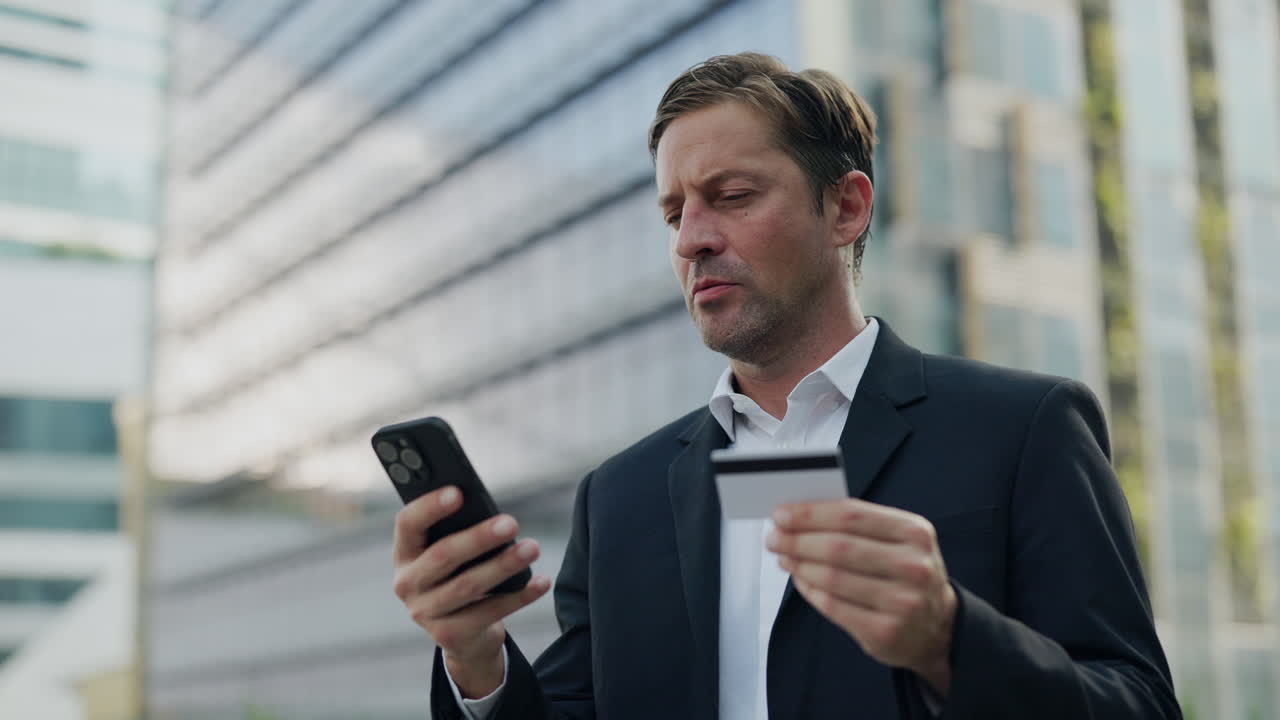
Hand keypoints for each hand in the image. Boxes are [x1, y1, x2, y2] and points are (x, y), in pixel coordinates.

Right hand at [392, 485, 550, 697]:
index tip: (458, 492)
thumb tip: (493, 514)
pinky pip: (490, 612)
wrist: (462, 634)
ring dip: (503, 565)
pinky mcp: (449, 636)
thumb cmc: (459, 576)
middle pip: (443, 555)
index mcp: (405, 553)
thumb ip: (458, 532)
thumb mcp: (451, 555)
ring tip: (532, 548)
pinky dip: (520, 596)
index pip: (408, 524)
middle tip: (511, 523)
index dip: (430, 507)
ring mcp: (425, 613)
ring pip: (468, 585)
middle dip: (479, 538)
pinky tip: (542, 581)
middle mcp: (407, 584)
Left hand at [766, 498, 955, 695]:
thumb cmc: (906, 574)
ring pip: (832, 577)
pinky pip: (833, 606)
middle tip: (774, 538)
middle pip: (839, 546)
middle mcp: (913, 565)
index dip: (810, 514)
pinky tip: (801, 581)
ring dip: (799, 565)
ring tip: (784, 557)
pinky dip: (810, 591)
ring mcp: (902, 601)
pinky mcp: (886, 632)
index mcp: (914, 532)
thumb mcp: (898, 541)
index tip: (781, 514)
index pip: (851, 514)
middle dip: (797, 540)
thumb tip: (799, 516)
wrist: (939, 627)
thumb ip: (856, 526)